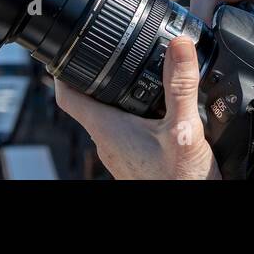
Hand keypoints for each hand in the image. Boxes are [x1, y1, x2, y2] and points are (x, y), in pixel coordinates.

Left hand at [56, 34, 220, 179]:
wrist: (190, 207)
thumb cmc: (179, 182)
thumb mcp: (183, 128)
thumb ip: (181, 87)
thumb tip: (179, 45)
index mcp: (108, 129)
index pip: (67, 96)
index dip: (62, 70)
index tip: (66, 49)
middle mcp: (108, 141)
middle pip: (89, 101)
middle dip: (99, 75)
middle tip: (110, 50)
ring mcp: (120, 152)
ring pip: (109, 115)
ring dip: (119, 93)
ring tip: (137, 72)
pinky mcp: (134, 159)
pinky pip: (125, 128)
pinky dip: (135, 112)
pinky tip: (157, 109)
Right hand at [191, 0, 253, 76]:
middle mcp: (231, 16)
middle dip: (205, 4)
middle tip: (207, 27)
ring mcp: (211, 31)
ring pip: (194, 16)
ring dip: (192, 26)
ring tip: (194, 47)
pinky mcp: (198, 51)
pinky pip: (186, 41)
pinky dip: (184, 46)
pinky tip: (187, 61)